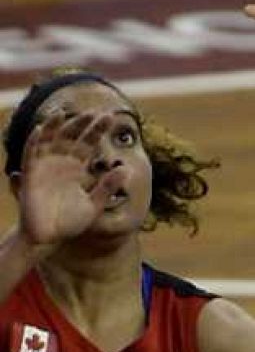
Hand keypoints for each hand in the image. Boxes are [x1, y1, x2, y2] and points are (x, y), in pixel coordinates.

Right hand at [16, 112, 128, 253]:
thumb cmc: (70, 223)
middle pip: (72, 137)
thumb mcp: (94, 204)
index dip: (98, 130)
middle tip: (97, 112)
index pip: (89, 143)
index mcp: (78, 169)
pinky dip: (34, 141)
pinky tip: (40, 128)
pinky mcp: (31, 175)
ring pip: (50, 140)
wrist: (48, 239)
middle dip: (83, 124)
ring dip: (56, 126)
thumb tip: (126, 170)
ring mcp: (46, 167)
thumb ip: (107, 187)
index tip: (111, 117)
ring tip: (65, 112)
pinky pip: (31, 154)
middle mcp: (62, 164)